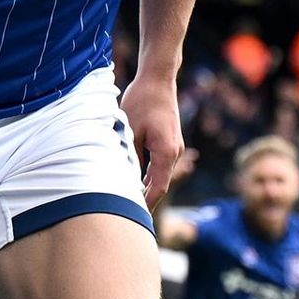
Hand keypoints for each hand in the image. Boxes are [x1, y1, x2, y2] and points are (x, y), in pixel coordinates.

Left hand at [119, 72, 183, 216]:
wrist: (158, 78)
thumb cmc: (142, 101)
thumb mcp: (130, 130)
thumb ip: (130, 156)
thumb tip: (124, 177)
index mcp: (166, 153)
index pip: (158, 188)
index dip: (146, 205)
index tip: (136, 219)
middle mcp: (174, 152)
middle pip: (160, 183)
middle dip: (144, 198)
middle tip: (128, 215)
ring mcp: (174, 146)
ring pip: (159, 173)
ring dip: (145, 185)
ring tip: (127, 199)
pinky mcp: (170, 140)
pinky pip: (159, 163)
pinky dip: (148, 173)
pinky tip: (134, 178)